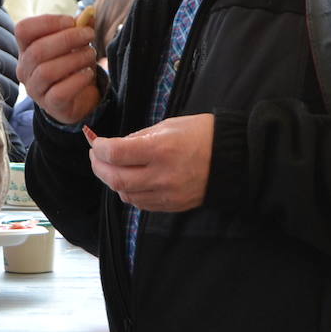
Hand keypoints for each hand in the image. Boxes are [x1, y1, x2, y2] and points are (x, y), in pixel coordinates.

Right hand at [16, 14, 99, 124]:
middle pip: (37, 50)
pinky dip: (77, 80)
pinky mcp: (50, 105)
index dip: (48, 22)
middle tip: (89, 35)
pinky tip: (88, 74)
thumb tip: (90, 12)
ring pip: (47, 71)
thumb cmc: (72, 65)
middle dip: (67, 39)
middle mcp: (25, 69)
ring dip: (75, 59)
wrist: (78, 99)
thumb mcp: (75, 43)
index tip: (72, 21)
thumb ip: (80, 27)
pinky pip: (60, 92)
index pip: (23, 30)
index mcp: (26, 49)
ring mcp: (35, 89)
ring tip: (91, 55)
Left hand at [88, 114, 214, 211]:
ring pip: (125, 194)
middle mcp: (161, 175)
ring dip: (112, 181)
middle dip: (98, 167)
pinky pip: (140, 203)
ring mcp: (167, 194)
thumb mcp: (169, 125)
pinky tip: (129, 181)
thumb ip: (140, 137)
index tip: (96, 143)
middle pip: (115, 178)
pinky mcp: (172, 206)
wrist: (234, 159)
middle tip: (96, 156)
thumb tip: (115, 146)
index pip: (116, 154)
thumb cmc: (202, 134)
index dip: (99, 148)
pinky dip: (128, 192)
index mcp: (160, 149)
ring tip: (111, 167)